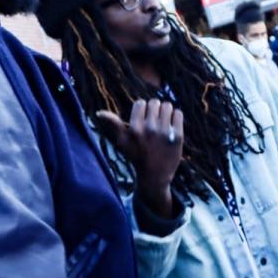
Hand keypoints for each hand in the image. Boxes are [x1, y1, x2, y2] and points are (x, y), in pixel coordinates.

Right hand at [97, 99, 183, 216]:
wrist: (155, 175)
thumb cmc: (137, 156)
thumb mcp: (122, 142)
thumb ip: (113, 125)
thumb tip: (99, 113)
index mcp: (135, 129)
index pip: (140, 103)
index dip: (142, 109)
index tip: (143, 119)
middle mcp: (149, 129)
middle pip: (154, 102)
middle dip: (154, 110)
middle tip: (154, 122)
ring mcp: (165, 132)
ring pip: (167, 106)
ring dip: (165, 112)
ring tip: (163, 122)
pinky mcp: (178, 136)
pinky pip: (178, 113)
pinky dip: (175, 117)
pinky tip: (171, 126)